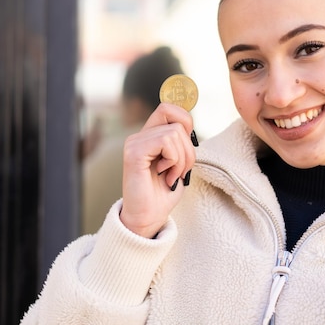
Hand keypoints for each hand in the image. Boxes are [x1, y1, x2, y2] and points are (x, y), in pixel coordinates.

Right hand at [120, 103, 195, 237]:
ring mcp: (135, 142)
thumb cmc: (164, 191)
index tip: (187, 148)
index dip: (186, 121)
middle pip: (178, 120)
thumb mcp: (180, 162)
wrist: (149, 216)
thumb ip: (182, 142)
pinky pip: (165, 141)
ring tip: (171, 175)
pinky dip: (173, 160)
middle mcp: (140, 135)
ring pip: (174, 132)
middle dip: (189, 146)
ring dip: (182, 159)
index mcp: (151, 135)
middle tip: (181, 167)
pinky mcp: (133, 153)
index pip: (169, 108)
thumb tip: (190, 129)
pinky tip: (164, 174)